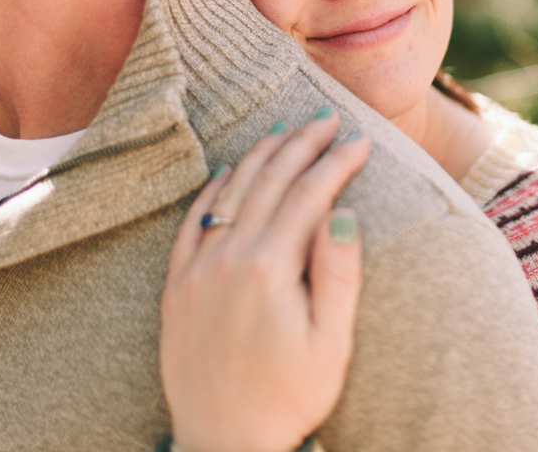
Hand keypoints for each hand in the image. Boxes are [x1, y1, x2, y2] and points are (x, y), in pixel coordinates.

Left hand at [161, 112, 369, 451]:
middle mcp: (228, 258)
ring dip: (262, 155)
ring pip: (231, 191)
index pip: (309, 194)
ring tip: (287, 130)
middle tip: (327, 119)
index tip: (360, 140)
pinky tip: (232, 170)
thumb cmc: (288, 397)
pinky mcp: (177, 286)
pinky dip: (215, 188)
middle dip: (302, 144)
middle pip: (270, 180)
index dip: (337, 162)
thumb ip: (338, 272)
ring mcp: (197, 269)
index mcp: (271, 268)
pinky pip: (194, 221)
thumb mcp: (331, 342)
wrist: (223, 443)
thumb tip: (343, 211)